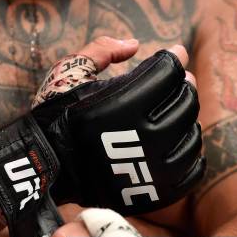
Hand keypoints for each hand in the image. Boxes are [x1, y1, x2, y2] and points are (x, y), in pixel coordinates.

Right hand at [0, 37, 203, 236]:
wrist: (44, 167)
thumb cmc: (56, 117)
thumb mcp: (68, 73)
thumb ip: (101, 50)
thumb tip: (134, 44)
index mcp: (123, 104)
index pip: (169, 72)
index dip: (173, 59)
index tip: (172, 55)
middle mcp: (142, 137)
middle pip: (186, 102)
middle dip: (183, 87)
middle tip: (176, 83)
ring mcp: (151, 169)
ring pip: (192, 136)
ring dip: (189, 120)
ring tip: (175, 115)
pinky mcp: (152, 193)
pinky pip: (191, 172)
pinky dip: (192, 155)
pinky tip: (181, 144)